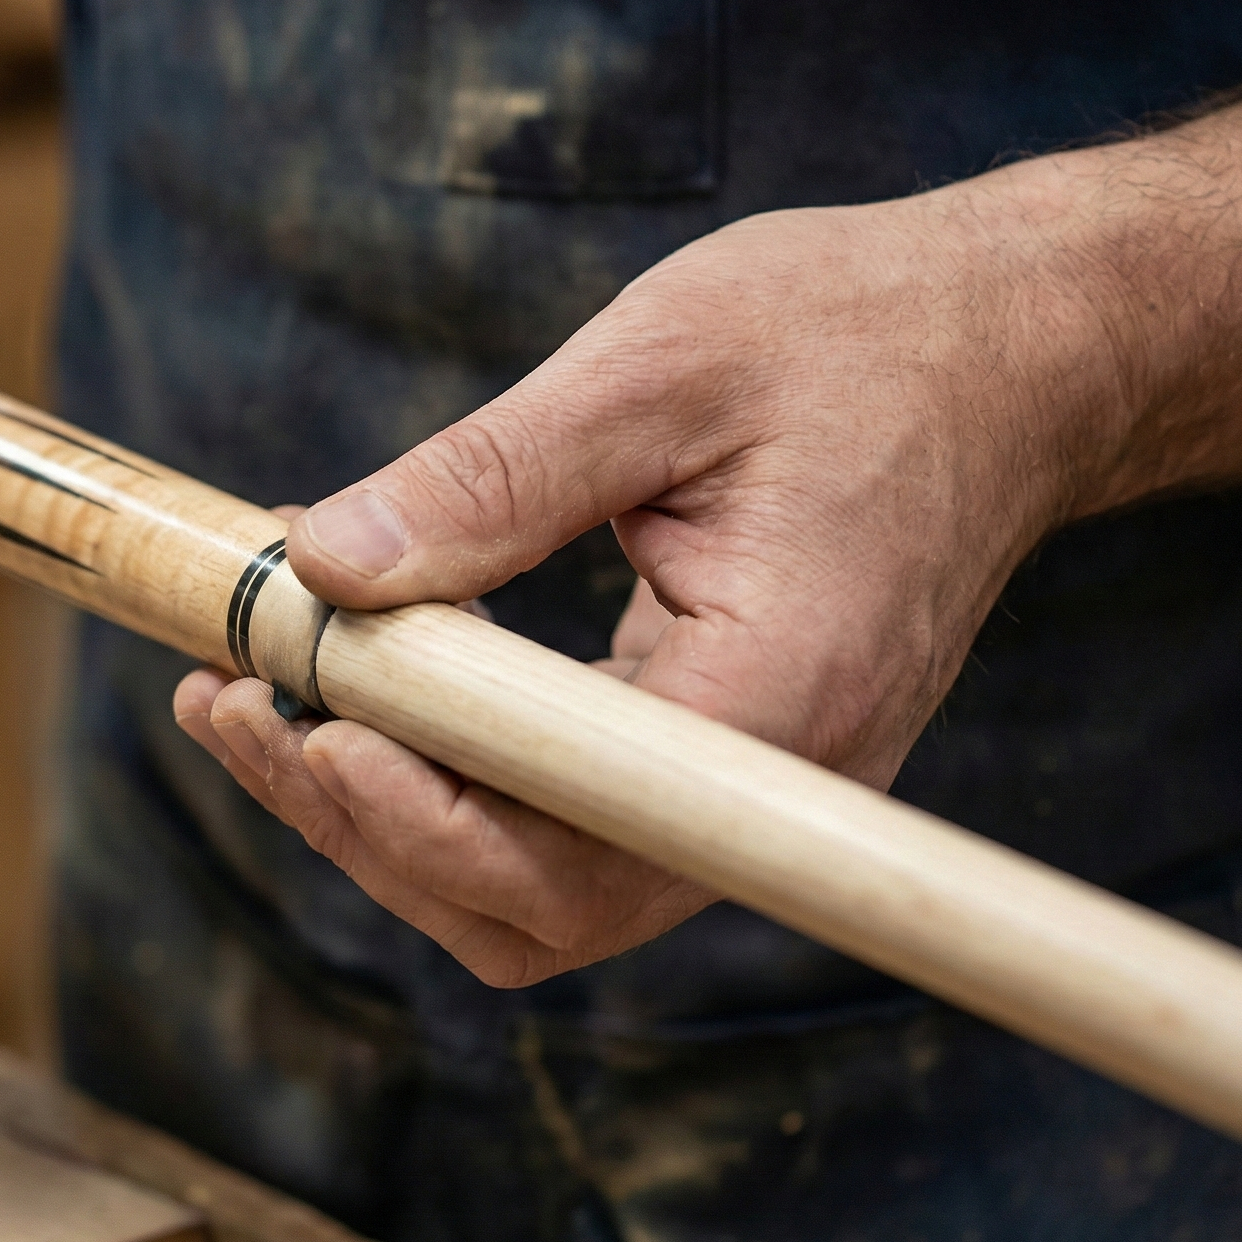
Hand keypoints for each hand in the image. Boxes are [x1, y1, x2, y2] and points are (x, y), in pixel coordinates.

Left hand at [176, 172, 1134, 985]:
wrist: (1015, 353)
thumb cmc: (861, 334)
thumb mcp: (664, 362)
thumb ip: (495, 473)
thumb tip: (324, 564)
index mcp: (779, 696)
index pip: (573, 855)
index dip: (414, 821)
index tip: (297, 718)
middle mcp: (775, 789)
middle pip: (534, 908)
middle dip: (361, 825)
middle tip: (226, 708)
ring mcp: (754, 796)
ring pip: (539, 895)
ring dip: (386, 823)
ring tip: (253, 707)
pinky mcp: (724, 768)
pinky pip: (567, 836)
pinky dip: (446, 790)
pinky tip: (355, 698)